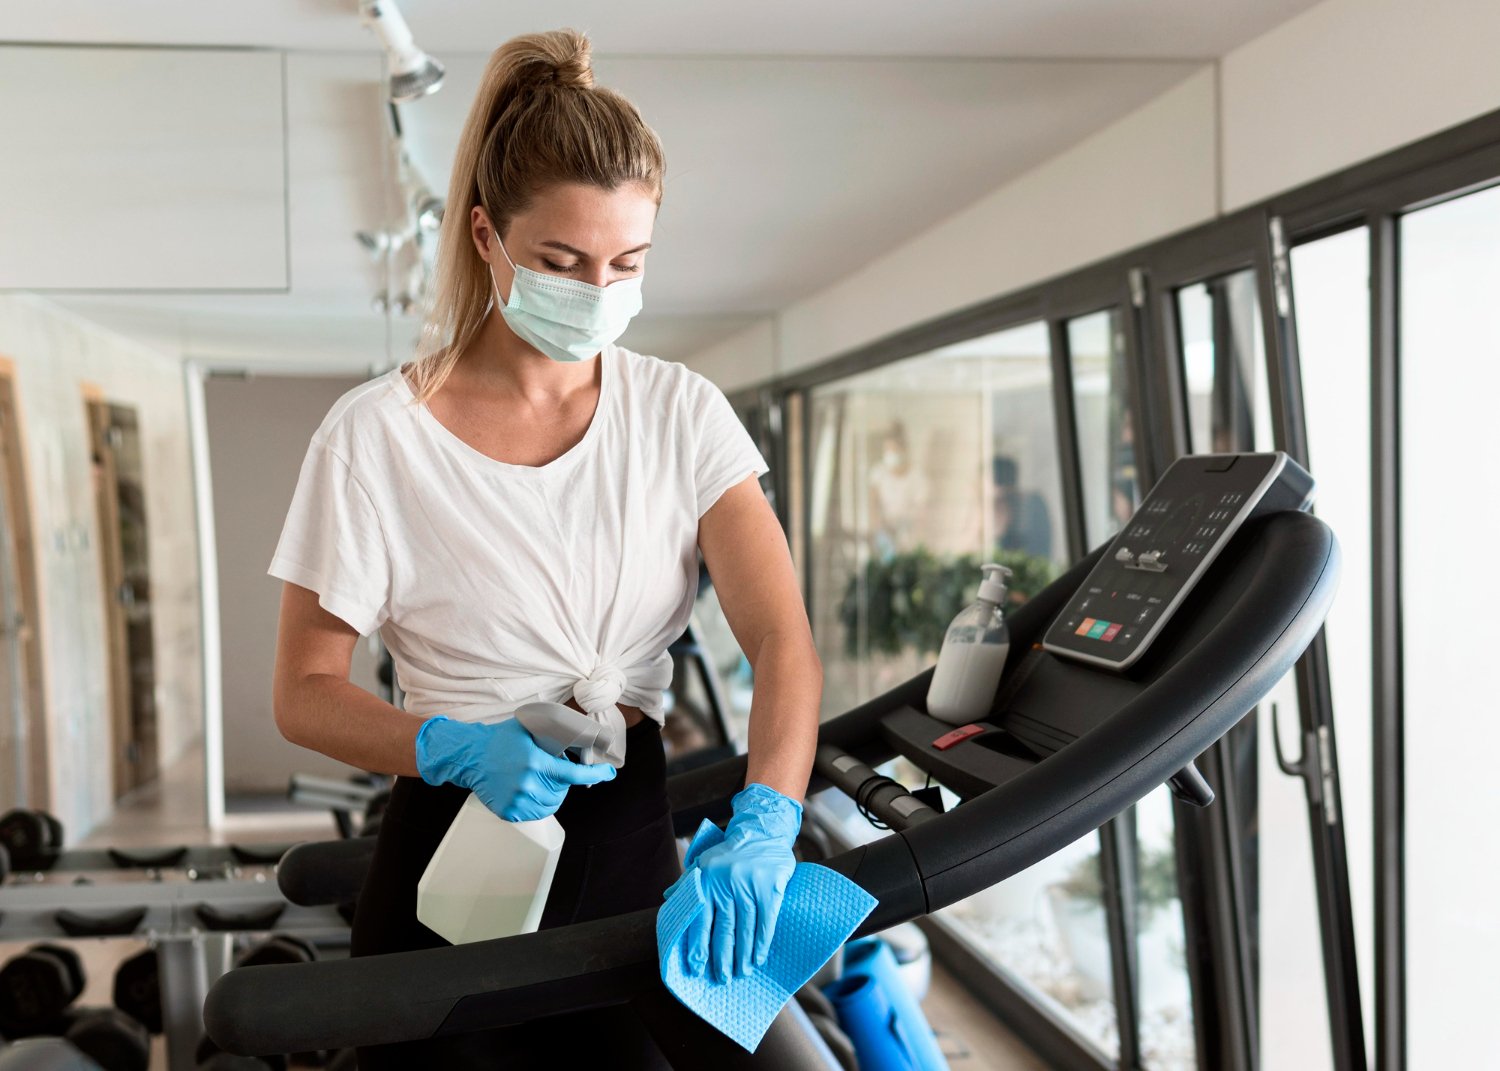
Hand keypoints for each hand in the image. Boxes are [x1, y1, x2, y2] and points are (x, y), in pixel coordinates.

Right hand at [415, 715, 615, 820]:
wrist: (471, 755)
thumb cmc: (501, 739)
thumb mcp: (530, 729)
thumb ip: (552, 737)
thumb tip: (580, 741)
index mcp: (535, 762)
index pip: (573, 774)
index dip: (594, 774)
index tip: (609, 773)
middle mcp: (527, 784)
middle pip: (562, 792)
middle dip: (561, 782)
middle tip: (548, 770)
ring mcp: (517, 800)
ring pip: (550, 806)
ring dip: (551, 795)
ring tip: (538, 781)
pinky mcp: (508, 812)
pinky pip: (534, 813)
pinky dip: (537, 804)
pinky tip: (529, 791)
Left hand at [681, 783, 801, 980]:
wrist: (762, 831)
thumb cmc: (729, 852)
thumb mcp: (704, 862)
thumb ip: (687, 882)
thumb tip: (667, 898)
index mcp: (707, 881)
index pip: (700, 919)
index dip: (698, 945)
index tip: (697, 967)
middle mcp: (726, 884)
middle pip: (724, 928)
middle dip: (722, 957)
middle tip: (721, 978)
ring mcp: (749, 886)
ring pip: (745, 928)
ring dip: (743, 954)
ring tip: (742, 973)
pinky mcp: (770, 888)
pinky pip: (766, 921)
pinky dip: (762, 942)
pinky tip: (759, 958)